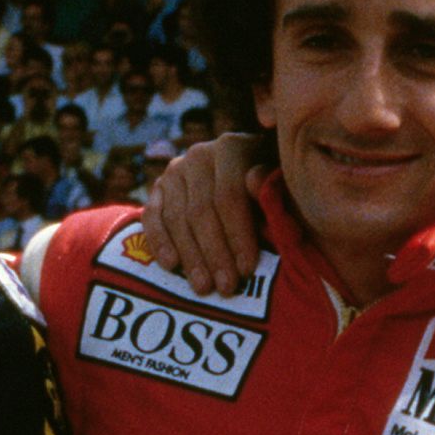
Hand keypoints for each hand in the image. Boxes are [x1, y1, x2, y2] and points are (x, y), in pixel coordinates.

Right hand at [141, 132, 267, 295]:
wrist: (249, 179)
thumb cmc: (275, 191)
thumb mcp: (283, 188)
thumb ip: (272, 188)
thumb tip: (255, 180)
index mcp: (232, 147)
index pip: (229, 196)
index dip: (237, 235)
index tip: (246, 270)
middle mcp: (199, 154)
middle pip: (201, 210)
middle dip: (214, 253)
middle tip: (225, 287)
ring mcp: (174, 171)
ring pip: (177, 218)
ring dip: (190, 256)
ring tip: (203, 287)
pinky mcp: (157, 189)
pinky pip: (152, 218)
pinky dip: (160, 242)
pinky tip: (171, 265)